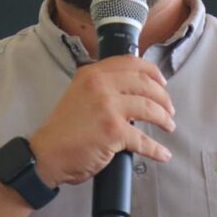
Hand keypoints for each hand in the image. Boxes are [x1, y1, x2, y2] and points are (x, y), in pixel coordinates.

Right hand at [28, 56, 174, 186]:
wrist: (47, 154)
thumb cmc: (64, 129)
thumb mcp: (79, 94)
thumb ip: (102, 86)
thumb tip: (132, 89)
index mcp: (92, 73)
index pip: (131, 63)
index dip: (153, 72)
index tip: (162, 82)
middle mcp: (100, 85)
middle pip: (145, 84)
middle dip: (163, 98)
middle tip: (169, 110)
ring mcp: (108, 107)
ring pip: (149, 108)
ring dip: (164, 119)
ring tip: (169, 126)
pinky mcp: (113, 131)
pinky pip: (143, 139)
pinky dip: (157, 149)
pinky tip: (163, 154)